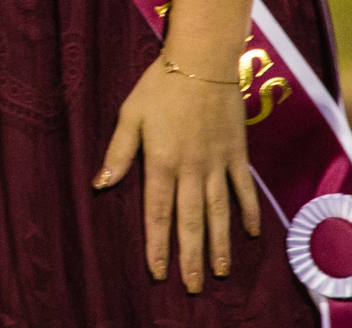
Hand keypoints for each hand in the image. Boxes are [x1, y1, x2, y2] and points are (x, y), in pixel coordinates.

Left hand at [99, 57, 261, 291]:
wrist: (202, 64)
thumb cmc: (158, 87)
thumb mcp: (129, 116)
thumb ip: (118, 153)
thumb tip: (100, 185)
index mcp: (160, 162)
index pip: (157, 213)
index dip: (157, 244)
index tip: (158, 272)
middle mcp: (190, 170)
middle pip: (190, 222)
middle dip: (189, 257)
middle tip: (190, 287)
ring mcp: (217, 165)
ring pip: (219, 214)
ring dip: (218, 245)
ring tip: (217, 272)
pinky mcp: (238, 156)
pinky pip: (244, 191)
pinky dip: (249, 214)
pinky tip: (250, 236)